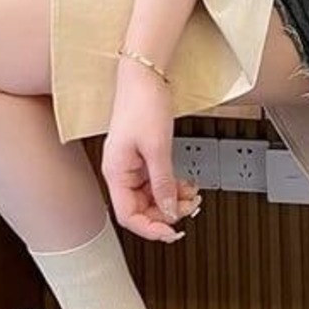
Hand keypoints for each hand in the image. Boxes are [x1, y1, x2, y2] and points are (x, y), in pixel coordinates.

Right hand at [101, 65, 202, 242]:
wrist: (144, 76)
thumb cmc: (143, 104)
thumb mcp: (157, 147)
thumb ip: (162, 182)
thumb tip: (168, 210)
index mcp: (116, 173)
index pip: (128, 216)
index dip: (150, 228)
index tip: (171, 232)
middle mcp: (121, 172)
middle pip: (141, 208)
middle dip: (166, 212)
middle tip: (189, 210)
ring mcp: (132, 164)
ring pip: (151, 195)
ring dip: (172, 199)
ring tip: (192, 196)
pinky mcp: (143, 156)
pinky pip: (157, 181)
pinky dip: (172, 185)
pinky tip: (186, 185)